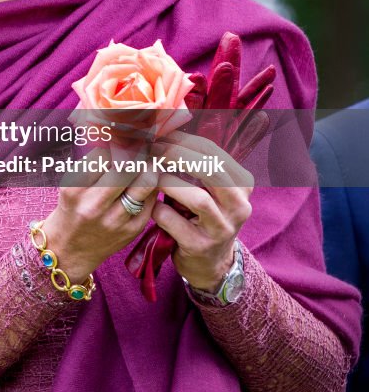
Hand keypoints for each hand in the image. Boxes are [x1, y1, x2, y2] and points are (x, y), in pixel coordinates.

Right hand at [40, 143, 159, 282]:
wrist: (70, 250)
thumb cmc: (72, 209)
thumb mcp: (72, 185)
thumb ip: (93, 164)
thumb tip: (120, 138)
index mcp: (75, 189)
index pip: (104, 155)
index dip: (118, 142)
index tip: (126, 136)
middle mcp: (94, 205)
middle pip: (127, 167)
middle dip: (138, 152)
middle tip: (143, 144)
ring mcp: (115, 220)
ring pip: (145, 183)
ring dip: (150, 167)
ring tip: (150, 160)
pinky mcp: (132, 230)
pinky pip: (150, 200)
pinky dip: (151, 188)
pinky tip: (147, 182)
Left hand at [149, 129, 253, 290]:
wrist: (209, 262)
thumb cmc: (201, 215)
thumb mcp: (207, 187)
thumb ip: (195, 162)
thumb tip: (163, 129)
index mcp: (242, 183)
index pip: (213, 152)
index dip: (183, 139)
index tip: (159, 133)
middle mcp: (240, 205)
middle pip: (210, 170)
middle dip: (177, 155)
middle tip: (152, 148)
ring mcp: (223, 228)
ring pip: (197, 198)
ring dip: (168, 183)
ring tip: (150, 175)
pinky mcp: (202, 246)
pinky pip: (176, 223)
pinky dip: (160, 210)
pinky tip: (151, 206)